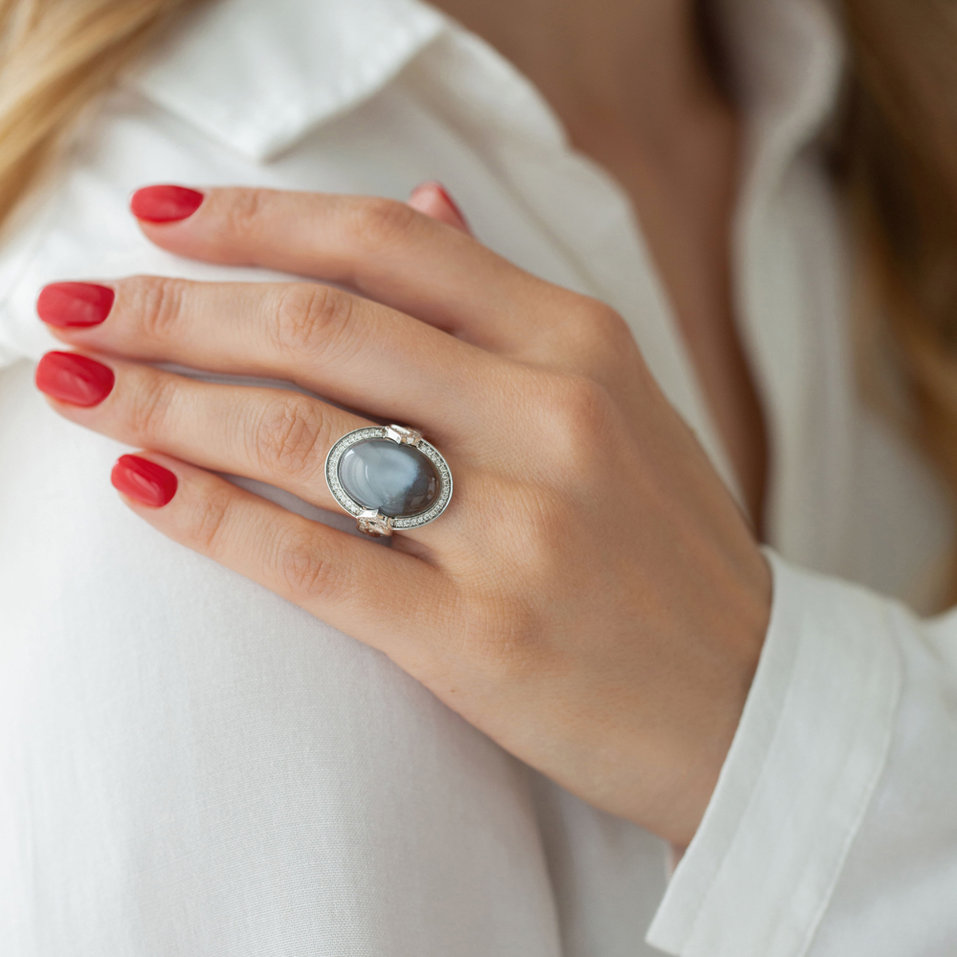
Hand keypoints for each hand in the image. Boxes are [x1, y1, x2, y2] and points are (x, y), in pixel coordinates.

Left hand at [33, 181, 771, 846]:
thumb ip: (506, 304)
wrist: (748, 696)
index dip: (258, 218)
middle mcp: (550, 418)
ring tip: (75, 382)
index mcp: (580, 344)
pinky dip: (208, 515)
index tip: (160, 217)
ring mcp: (519, 531)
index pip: (388, 243)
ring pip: (297, 434)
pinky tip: (137, 482)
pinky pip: (313, 561)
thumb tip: (419, 200)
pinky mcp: (482, 640)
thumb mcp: (616, 396)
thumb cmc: (668, 546)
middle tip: (75, 303)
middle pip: (319, 325)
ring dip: (162, 400)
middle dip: (173, 308)